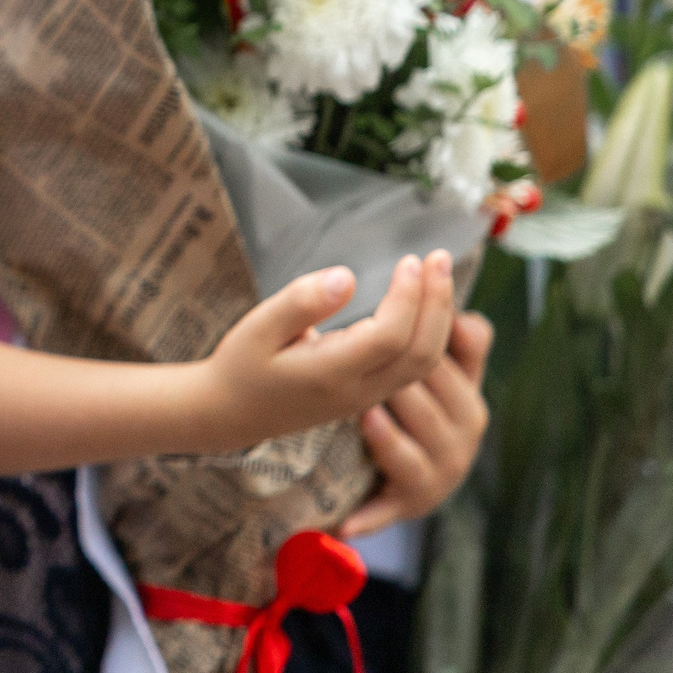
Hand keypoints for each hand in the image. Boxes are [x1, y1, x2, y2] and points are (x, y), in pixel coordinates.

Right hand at [195, 253, 455, 452]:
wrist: (232, 415)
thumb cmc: (241, 365)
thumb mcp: (257, 328)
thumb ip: (301, 302)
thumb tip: (347, 277)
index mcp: (329, 374)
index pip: (388, 337)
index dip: (407, 297)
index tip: (408, 259)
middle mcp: (357, 391)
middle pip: (420, 353)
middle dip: (437, 303)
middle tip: (439, 257)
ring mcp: (368, 398)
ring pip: (424, 363)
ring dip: (440, 317)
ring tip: (438, 273)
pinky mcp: (370, 395)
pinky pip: (416, 367)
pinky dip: (431, 333)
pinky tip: (426, 303)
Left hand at [340, 311, 493, 538]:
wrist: (407, 468)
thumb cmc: (423, 406)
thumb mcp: (450, 374)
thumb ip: (465, 341)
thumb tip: (464, 317)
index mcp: (469, 405)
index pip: (446, 370)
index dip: (418, 348)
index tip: (387, 324)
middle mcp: (460, 443)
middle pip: (423, 406)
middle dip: (394, 386)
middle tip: (359, 365)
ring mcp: (437, 478)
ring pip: (406, 450)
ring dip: (383, 435)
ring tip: (362, 414)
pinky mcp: (408, 505)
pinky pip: (387, 508)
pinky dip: (367, 517)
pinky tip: (344, 523)